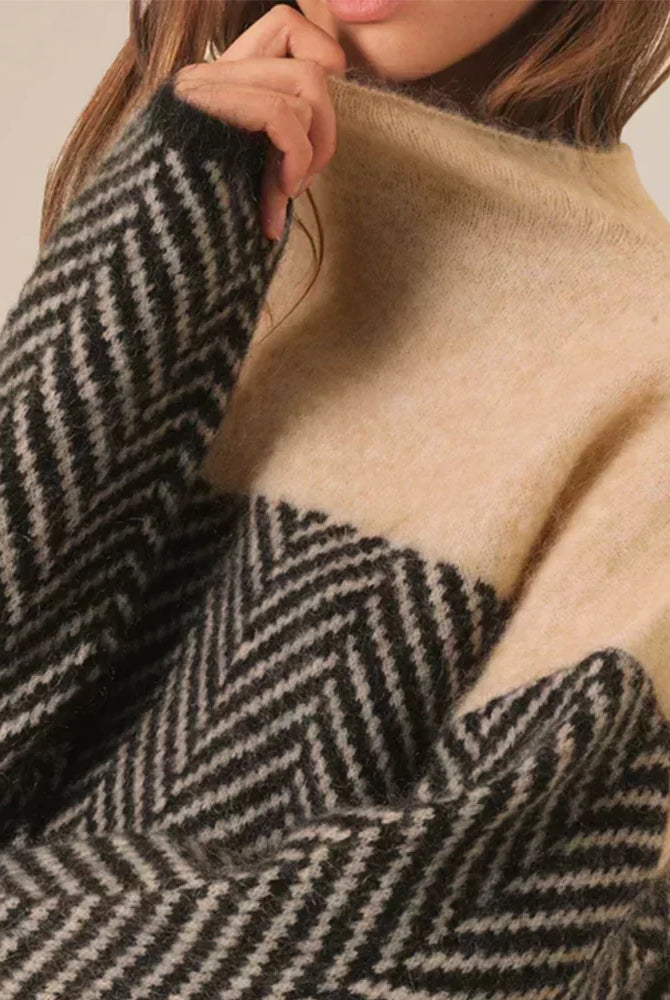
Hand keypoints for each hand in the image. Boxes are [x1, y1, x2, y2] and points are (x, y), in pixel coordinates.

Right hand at [173, 3, 346, 240]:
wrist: (148, 248)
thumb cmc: (200, 227)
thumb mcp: (251, 178)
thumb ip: (279, 146)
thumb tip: (324, 138)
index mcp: (223, 85)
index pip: (285, 26)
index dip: (321, 54)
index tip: (325, 108)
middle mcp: (213, 75)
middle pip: (310, 63)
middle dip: (326, 130)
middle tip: (302, 183)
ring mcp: (206, 86)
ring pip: (306, 83)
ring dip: (311, 151)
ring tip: (285, 194)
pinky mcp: (203, 106)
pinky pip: (282, 112)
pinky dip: (296, 159)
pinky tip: (278, 197)